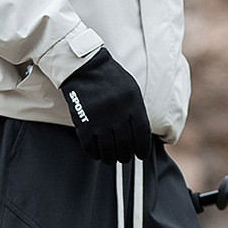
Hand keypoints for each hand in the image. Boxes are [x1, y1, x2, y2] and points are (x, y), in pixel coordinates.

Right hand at [60, 48, 151, 163]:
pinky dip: (95, 153)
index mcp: (132, 103)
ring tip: (111, 159)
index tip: (140, 155)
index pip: (142, 134)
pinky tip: (97, 153)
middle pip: (125, 145)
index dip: (142, 148)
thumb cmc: (109, 79)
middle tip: (124, 158)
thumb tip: (140, 136)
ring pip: (108, 150)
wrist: (85, 68)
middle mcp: (118, 113)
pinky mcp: (84, 124)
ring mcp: (100, 120)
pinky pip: (90, 147)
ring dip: (110, 158)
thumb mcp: (130, 90)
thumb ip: (136, 111)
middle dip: (125, 156)